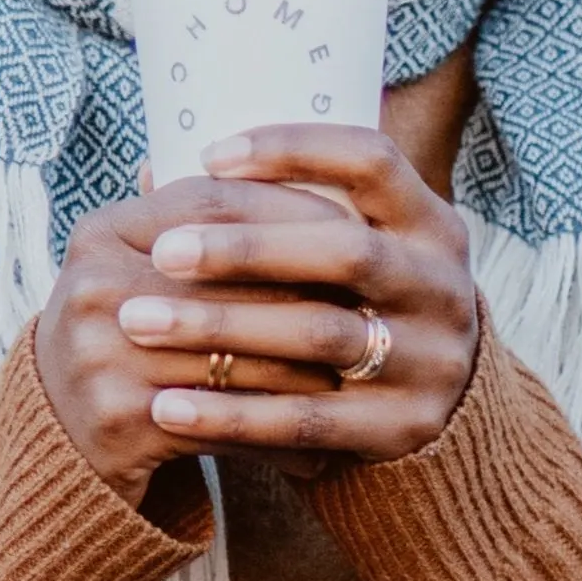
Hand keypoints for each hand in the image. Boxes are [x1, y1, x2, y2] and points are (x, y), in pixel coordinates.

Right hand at [35, 176, 349, 505]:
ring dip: (309, 373)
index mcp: (101, 233)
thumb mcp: (141, 273)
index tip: (353, 225)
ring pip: (239, 354)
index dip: (285, 208)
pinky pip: (226, 425)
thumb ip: (202, 228)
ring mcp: (100, 353)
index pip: (210, 201)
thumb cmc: (122, 343)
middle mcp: (92, 285)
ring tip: (361, 380)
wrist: (51, 443)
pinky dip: (278, 440)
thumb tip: (310, 178)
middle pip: (232, 277)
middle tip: (374, 305)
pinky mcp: (119, 420)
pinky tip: (318, 452)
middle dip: (311, 293)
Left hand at [115, 126, 478, 466]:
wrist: (442, 420)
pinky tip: (167, 406)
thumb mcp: (355, 248)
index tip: (210, 156)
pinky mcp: (401, 431)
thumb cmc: (361, 307)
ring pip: (320, 335)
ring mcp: (429, 362)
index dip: (294, 149)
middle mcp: (442, 288)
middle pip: (346, 252)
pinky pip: (307, 421)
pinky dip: (231, 413)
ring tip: (139, 322)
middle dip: (246, 249)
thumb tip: (151, 173)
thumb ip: (280, 212)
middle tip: (161, 251)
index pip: (372, 160)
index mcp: (432, 224)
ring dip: (221, 326)